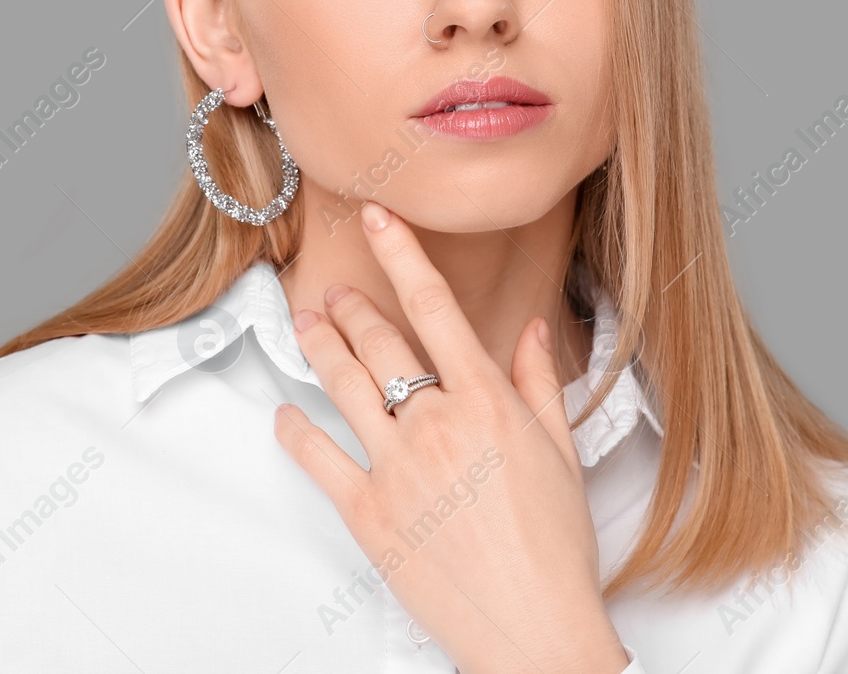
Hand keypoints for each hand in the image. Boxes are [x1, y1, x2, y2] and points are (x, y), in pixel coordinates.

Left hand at [272, 200, 629, 673]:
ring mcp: (395, 467)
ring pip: (342, 385)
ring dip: (318, 346)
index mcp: (487, 401)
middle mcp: (436, 423)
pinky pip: (317, 458)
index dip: (401, 253)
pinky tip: (285, 415)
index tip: (379, 217)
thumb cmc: (555, 549)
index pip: (434, 306)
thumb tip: (532, 329)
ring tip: (306, 323)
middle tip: (335, 293)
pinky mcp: (366, 513)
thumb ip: (538, 383)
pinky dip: (294, 432)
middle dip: (351, 307)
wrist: (533, 629)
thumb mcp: (562, 454)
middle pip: (379, 341)